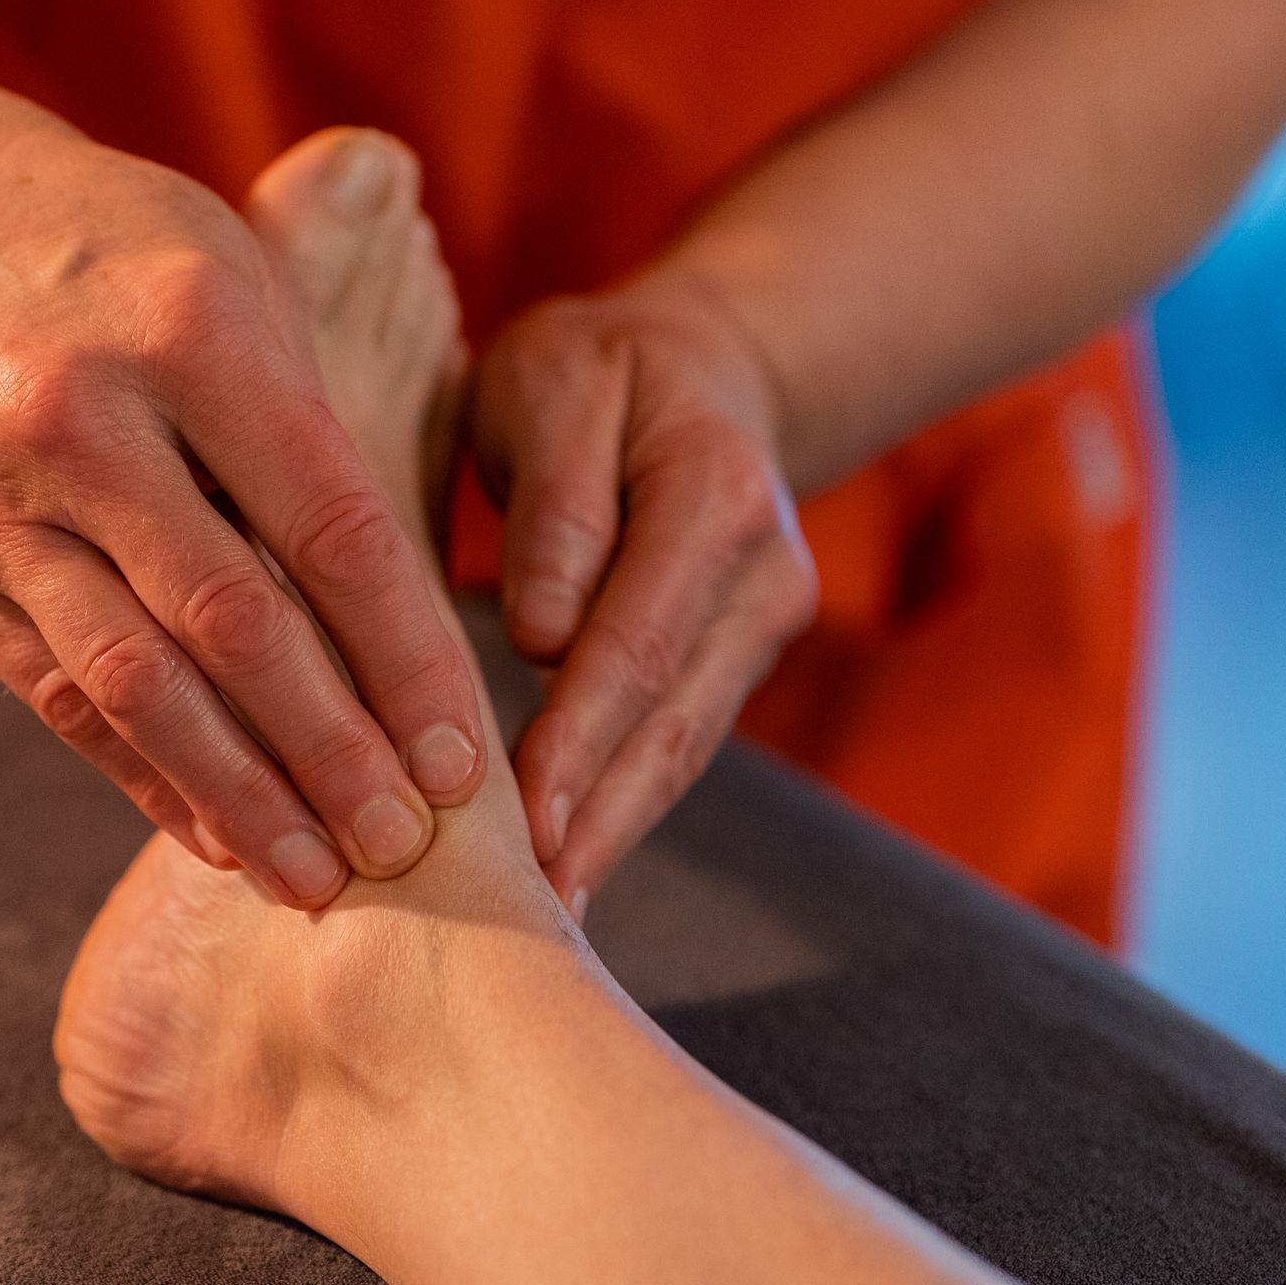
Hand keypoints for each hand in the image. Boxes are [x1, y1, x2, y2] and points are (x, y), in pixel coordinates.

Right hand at [0, 78, 485, 902]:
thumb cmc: (96, 239)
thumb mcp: (221, 268)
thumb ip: (305, 418)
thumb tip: (411, 602)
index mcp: (189, 332)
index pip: (330, 527)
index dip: (406, 658)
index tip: (464, 758)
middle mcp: (83, 419)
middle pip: (234, 627)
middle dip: (332, 756)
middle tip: (411, 850)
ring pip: (135, 686)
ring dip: (237, 799)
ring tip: (318, 879)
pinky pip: (56, 695)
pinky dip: (143, 775)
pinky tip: (215, 833)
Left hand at [470, 267, 817, 911]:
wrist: (705, 369)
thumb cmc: (599, 371)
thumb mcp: (554, 381)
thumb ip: (554, 497)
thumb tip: (540, 631)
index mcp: (714, 491)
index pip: (637, 634)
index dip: (578, 732)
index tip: (523, 815)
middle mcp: (762, 571)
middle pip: (672, 715)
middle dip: (599, 815)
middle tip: (533, 905)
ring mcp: (762, 625)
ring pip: (683, 747)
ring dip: (614, 831)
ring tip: (548, 915)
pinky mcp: (737, 661)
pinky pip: (677, 742)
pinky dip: (624, 806)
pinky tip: (572, 869)